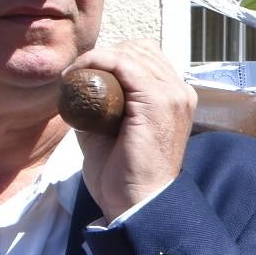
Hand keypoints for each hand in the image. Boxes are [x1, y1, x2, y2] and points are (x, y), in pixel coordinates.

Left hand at [73, 42, 193, 223]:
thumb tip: (78, 92)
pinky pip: (124, 64)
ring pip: (131, 52)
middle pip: (140, 49)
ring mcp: (172, 95)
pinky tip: (78, 73)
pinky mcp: (157, 100)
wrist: (137, 205)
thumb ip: (103, 108)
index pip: (147, 58)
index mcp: (176, 99)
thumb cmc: (124, 177)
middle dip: (106, 54)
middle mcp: (180, 92)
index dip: (115, 57)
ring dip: (98, 57)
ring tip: (74, 74)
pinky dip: (98, 61)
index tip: (83, 72)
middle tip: (76, 73)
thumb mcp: (113, 134)